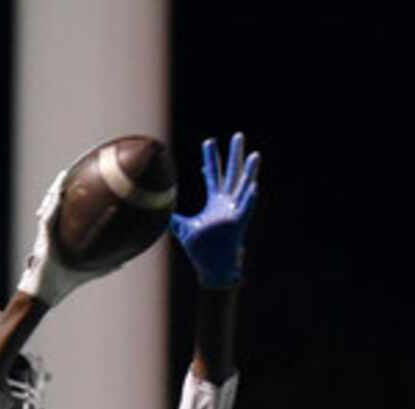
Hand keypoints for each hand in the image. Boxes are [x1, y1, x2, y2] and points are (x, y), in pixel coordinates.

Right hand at [14, 163, 112, 306]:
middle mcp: (53, 234)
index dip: (77, 202)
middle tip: (70, 175)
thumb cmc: (64, 284)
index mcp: (62, 240)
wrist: (44, 294)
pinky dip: (52, 203)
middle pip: (57, 208)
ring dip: (55, 191)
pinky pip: (48, 217)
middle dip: (61, 191)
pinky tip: (59, 191)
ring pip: (50, 208)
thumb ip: (106, 266)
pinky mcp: (43, 237)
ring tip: (63, 177)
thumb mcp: (89, 272)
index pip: (69, 217)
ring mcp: (46, 235)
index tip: (86, 189)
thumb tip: (124, 261)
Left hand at [170, 133, 259, 288]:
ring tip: (255, 155)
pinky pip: (245, 209)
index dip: (210, 158)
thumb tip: (159, 211)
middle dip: (234, 155)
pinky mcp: (238, 224)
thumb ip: (174, 218)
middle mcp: (227, 203)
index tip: (209, 141)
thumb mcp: (184, 229)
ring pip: (243, 187)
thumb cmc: (201, 249)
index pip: (213, 174)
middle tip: (238, 135)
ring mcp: (234, 212)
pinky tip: (254, 186)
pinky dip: (249, 198)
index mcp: (215, 202)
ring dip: (249, 172)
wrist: (212, 267)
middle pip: (231, 173)